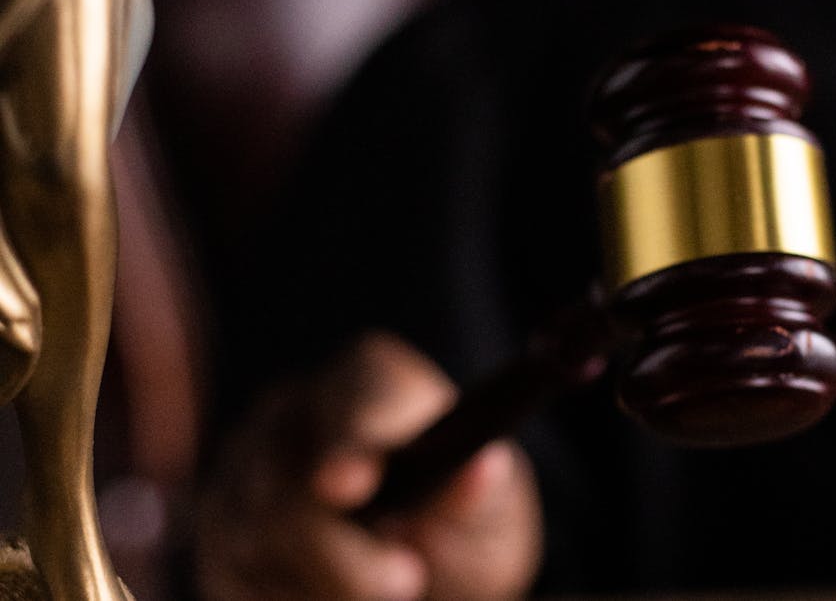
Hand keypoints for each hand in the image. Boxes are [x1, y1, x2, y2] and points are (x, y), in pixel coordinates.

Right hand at [195, 332, 541, 599]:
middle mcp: (293, 412)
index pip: (353, 398)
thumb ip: (482, 491)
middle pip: (287, 484)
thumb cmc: (462, 521)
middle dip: (344, 554)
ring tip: (387, 593)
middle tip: (407, 581)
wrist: (427, 561)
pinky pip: (234, 578)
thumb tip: (484, 467)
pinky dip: (289, 599)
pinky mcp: (221, 530)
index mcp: (370, 379)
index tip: (349, 487)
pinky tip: (334, 599)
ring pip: (255, 540)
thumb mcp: (492, 510)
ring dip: (325, 588)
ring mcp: (244, 468)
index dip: (347, 442)